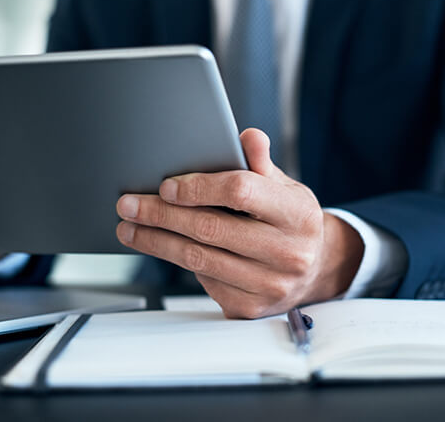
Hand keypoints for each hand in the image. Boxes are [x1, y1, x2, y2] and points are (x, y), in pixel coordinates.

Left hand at [116, 128, 363, 318]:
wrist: (316, 268)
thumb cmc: (290, 221)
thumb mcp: (284, 188)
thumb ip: (260, 164)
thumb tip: (247, 137)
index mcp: (297, 214)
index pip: (240, 191)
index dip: (198, 187)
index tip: (166, 186)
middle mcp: (287, 252)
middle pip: (210, 229)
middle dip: (161, 214)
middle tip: (129, 205)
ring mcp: (269, 285)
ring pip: (198, 259)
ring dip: (156, 242)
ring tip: (130, 228)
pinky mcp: (249, 307)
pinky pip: (203, 281)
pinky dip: (178, 262)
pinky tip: (162, 247)